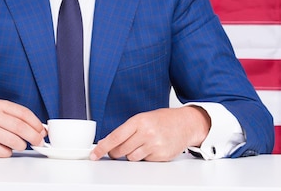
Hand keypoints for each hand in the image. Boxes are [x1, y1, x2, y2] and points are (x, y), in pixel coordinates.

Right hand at [0, 99, 46, 156]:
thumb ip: (15, 118)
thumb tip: (39, 128)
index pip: (23, 113)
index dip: (36, 123)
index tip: (42, 131)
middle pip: (20, 127)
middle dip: (34, 136)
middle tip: (39, 142)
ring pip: (13, 141)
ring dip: (21, 146)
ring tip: (19, 145)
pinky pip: (3, 152)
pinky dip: (7, 153)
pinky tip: (3, 148)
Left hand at [89, 106, 210, 161]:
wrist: (185, 123)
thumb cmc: (163, 120)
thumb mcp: (142, 119)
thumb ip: (126, 130)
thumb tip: (107, 143)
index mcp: (139, 121)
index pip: (115, 137)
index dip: (102, 147)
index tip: (94, 154)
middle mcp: (146, 133)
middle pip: (120, 150)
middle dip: (116, 152)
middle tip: (118, 149)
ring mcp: (154, 145)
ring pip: (131, 158)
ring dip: (131, 155)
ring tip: (140, 144)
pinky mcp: (161, 156)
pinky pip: (144, 162)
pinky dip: (144, 157)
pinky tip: (151, 148)